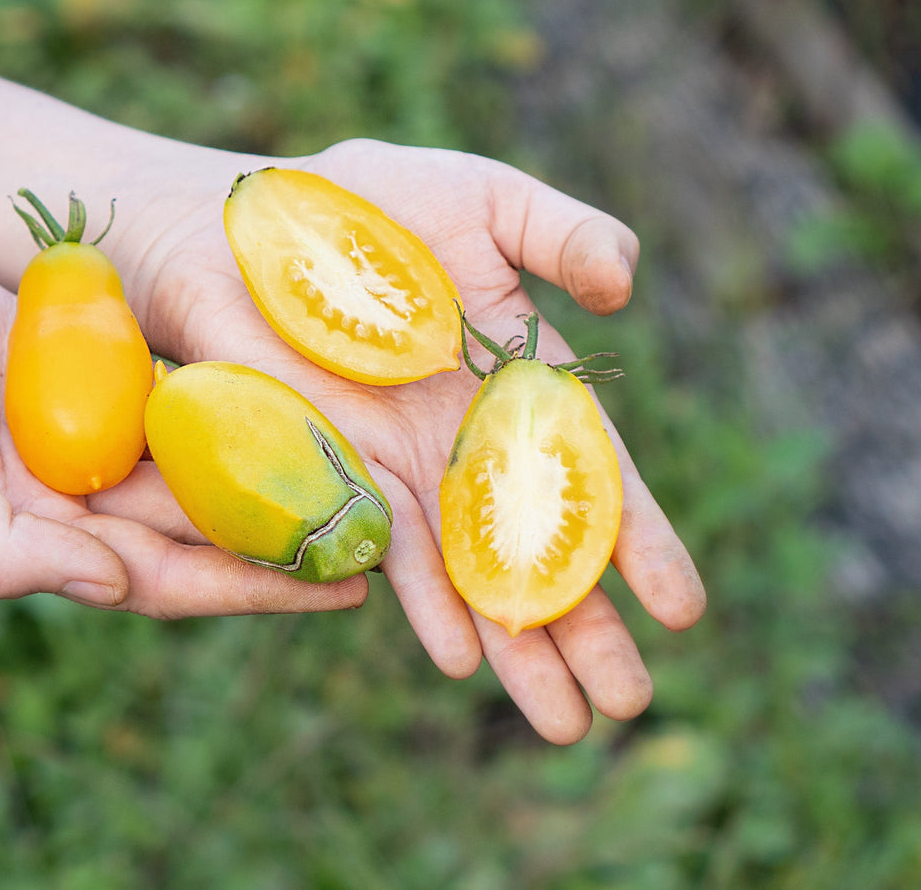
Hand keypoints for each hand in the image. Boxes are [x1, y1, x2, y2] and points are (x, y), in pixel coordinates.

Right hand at [0, 215, 366, 616]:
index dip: (257, 582)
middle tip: (390, 516)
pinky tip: (288, 362)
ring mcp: (74, 416)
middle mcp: (68, 483)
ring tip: (363, 441)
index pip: (169, 573)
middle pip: (205, 512)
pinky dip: (224, 373)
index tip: (350, 584)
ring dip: (274, 444)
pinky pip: (166, 369)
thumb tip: (114, 584)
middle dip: (291, 516)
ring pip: (199, 442)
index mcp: (35, 531)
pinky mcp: (71, 351)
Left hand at [93, 139, 706, 742]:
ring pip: (474, 572)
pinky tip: (460, 660)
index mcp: (521, 383)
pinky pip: (389, 551)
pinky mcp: (335, 477)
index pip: (593, 477)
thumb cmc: (363, 200)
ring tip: (566, 723)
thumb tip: (627, 282)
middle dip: (588, 628)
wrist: (237, 225)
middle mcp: (469, 441)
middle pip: (541, 549)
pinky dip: (427, 604)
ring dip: (519, 647)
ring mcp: (404, 468)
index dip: (637, 542)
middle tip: (631, 701)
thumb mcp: (479, 197)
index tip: (683, 610)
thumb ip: (557, 232)